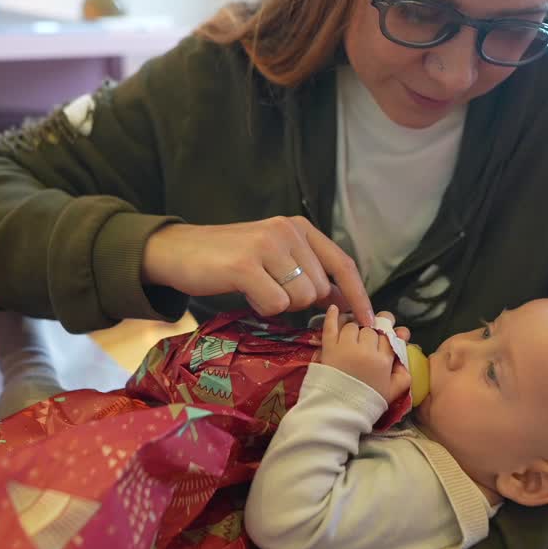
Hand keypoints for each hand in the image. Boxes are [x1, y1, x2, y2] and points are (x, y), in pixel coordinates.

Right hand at [142, 217, 372, 324]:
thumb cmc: (228, 259)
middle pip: (321, 289)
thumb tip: (344, 299)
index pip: (342, 263)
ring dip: (280, 305)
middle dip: (300, 302)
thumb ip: (307, 270)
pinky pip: (275, 305)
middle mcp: (287, 230)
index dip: (358, 295)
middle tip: (270, 291)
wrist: (177, 251)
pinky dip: (262, 308)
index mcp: (299, 227)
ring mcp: (267, 246)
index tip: (370, 321)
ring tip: (256, 289)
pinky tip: (244, 292)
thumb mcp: (274, 256)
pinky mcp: (246, 265)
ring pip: (300, 299)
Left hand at [321, 305, 410, 403]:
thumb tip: (405, 358)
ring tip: (352, 336)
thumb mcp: (393, 392)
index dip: (387, 334)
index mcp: (383, 360)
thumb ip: (404, 374)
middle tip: (366, 342)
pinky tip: (334, 308)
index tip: (385, 336)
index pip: (388, 336)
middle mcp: (366, 350)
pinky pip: (331, 326)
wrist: (339, 411)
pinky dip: (332, 316)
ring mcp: (346, 347)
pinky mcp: (329, 348)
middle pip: (371, 330)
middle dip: (370, 333)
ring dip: (354, 327)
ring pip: (353, 325)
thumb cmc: (367, 401)